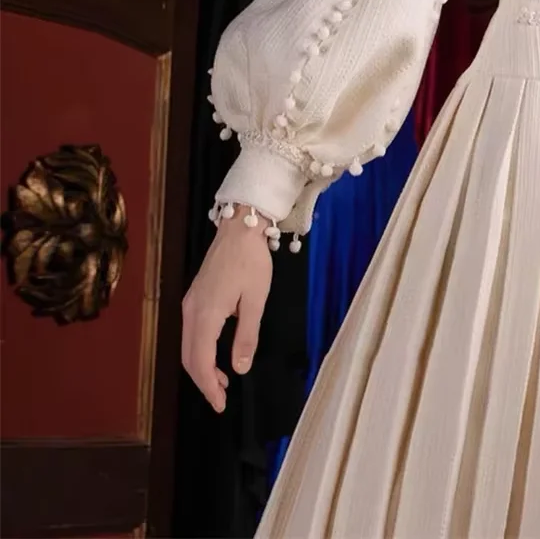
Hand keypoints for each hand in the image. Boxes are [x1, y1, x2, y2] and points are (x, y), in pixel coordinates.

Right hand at [181, 204, 272, 412]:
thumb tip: (240, 368)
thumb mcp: (256, 300)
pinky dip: (201, 351)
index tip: (220, 405)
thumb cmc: (252, 262)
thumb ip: (246, 335)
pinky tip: (217, 356)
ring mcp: (190, 304)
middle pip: (188, 357)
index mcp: (205, 315)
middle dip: (203, 382)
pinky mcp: (194, 297)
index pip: (200, 361)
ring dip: (202, 367)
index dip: (208, 387)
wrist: (239, 228)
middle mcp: (191, 312)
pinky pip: (191, 333)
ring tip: (222, 383)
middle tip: (221, 400)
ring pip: (188, 346)